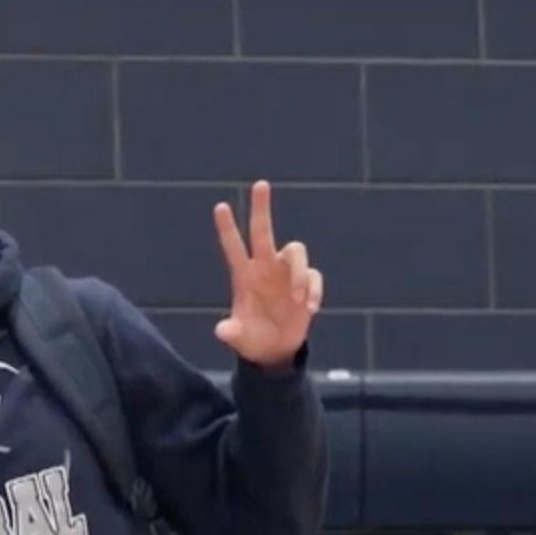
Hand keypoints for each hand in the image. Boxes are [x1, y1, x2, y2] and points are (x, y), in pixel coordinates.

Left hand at [212, 180, 323, 369]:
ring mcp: (286, 274)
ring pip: (296, 252)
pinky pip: (314, 276)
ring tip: (300, 300)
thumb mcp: (240, 338)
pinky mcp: (306, 284)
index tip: (220, 206)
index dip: (227, 228)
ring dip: (300, 273)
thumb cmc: (252, 339)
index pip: (233, 247)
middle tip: (260, 183)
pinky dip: (314, 290)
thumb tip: (222, 330)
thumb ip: (232, 332)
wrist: (275, 351)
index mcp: (244, 276)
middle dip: (261, 207)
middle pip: (263, 230)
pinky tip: (310, 309)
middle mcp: (265, 268)